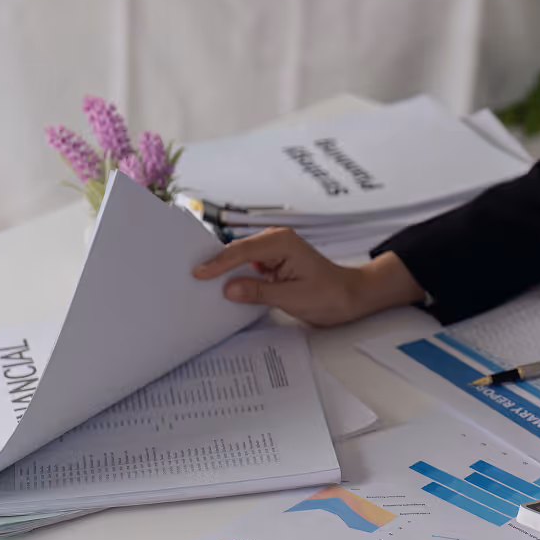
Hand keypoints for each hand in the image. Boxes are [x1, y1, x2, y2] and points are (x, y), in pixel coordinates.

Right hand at [191, 228, 425, 326]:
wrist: (350, 297)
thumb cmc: (331, 294)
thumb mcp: (294, 297)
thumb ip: (259, 292)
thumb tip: (228, 288)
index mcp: (282, 242)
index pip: (242, 250)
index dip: (218, 262)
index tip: (198, 273)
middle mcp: (276, 242)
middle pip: (236, 251)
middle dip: (215, 263)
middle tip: (188, 274)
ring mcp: (273, 252)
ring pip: (239, 260)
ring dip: (223, 271)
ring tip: (199, 282)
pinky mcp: (272, 264)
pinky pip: (247, 268)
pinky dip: (235, 278)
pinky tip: (221, 288)